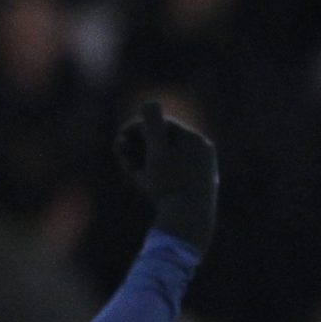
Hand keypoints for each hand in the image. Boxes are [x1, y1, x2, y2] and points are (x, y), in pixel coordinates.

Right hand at [112, 101, 217, 253]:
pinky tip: (145, 184)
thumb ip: (152, 126)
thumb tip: (149, 101)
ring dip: (144, 160)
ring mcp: (203, 166)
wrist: (189, 220)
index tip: (117, 143)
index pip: (159, 124)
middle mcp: (202, 149)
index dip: (135, 130)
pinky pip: (174, 170)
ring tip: (131, 173)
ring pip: (166, 155)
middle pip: (162, 139)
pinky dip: (156, 173)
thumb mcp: (156, 153)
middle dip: (138, 146)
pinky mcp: (199, 182)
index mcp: (194, 138)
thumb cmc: (170, 185)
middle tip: (120, 159)